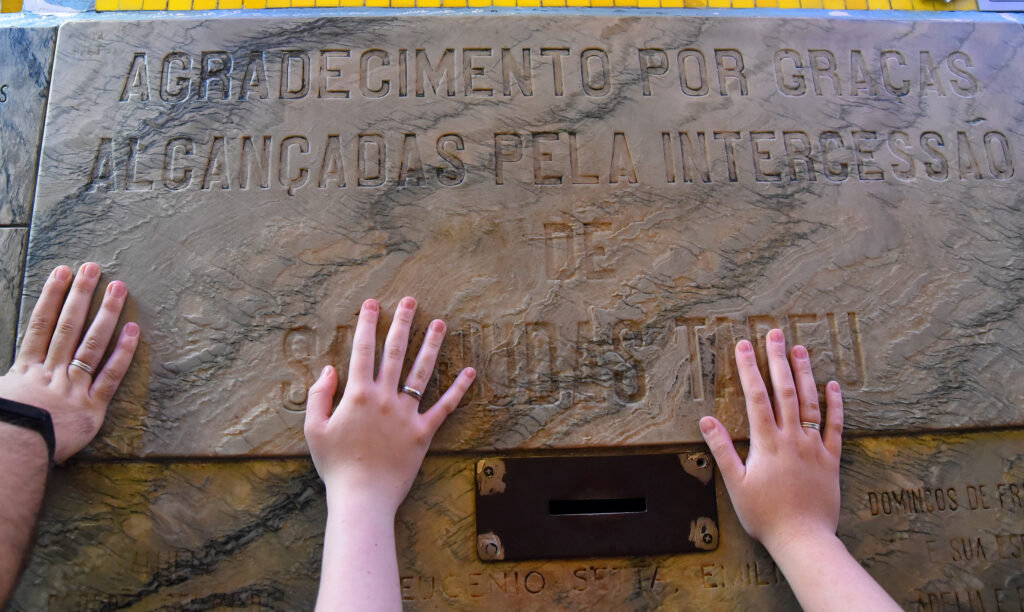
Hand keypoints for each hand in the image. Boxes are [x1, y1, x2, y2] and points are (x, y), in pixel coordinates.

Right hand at [0, 263, 139, 462]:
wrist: (12, 454)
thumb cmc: (2, 429)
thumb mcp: (0, 396)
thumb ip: (9, 379)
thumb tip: (10, 373)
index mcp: (26, 370)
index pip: (40, 324)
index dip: (51, 295)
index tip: (62, 272)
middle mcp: (51, 372)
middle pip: (67, 326)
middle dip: (81, 295)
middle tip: (94, 268)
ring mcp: (74, 387)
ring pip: (91, 343)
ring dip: (105, 313)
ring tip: (118, 288)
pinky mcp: (92, 407)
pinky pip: (111, 375)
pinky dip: (123, 353)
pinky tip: (134, 331)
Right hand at [303, 297, 475, 514]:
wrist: (362, 497)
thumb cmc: (335, 466)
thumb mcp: (314, 429)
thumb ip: (319, 396)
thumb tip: (329, 369)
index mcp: (357, 394)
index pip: (363, 350)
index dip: (367, 323)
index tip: (372, 303)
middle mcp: (384, 398)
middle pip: (395, 352)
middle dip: (402, 323)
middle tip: (410, 301)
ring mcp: (406, 414)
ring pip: (422, 372)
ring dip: (431, 345)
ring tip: (440, 323)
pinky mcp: (423, 432)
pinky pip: (444, 407)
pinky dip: (458, 389)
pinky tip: (470, 371)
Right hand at [699, 328, 842, 555]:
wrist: (804, 539)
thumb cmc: (765, 515)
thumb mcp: (736, 484)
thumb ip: (723, 449)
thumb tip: (706, 420)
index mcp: (767, 443)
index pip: (756, 397)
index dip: (748, 369)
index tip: (743, 345)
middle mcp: (792, 438)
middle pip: (785, 391)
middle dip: (777, 360)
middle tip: (774, 334)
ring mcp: (814, 447)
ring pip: (810, 402)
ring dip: (804, 373)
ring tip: (799, 348)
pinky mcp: (831, 459)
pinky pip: (835, 426)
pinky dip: (835, 404)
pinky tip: (833, 385)